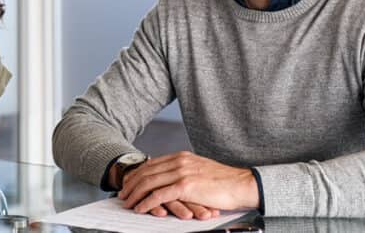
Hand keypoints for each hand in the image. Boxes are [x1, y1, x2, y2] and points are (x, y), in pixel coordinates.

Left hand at [118, 151, 257, 215]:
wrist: (242, 184)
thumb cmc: (224, 181)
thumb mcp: (200, 170)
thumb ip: (184, 171)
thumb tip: (171, 179)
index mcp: (181, 156)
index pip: (151, 164)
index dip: (137, 174)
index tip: (129, 183)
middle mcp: (179, 161)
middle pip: (146, 172)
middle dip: (131, 184)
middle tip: (122, 194)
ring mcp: (181, 173)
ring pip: (149, 183)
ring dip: (135, 194)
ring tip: (127, 203)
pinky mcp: (185, 186)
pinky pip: (159, 195)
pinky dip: (146, 202)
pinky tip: (140, 208)